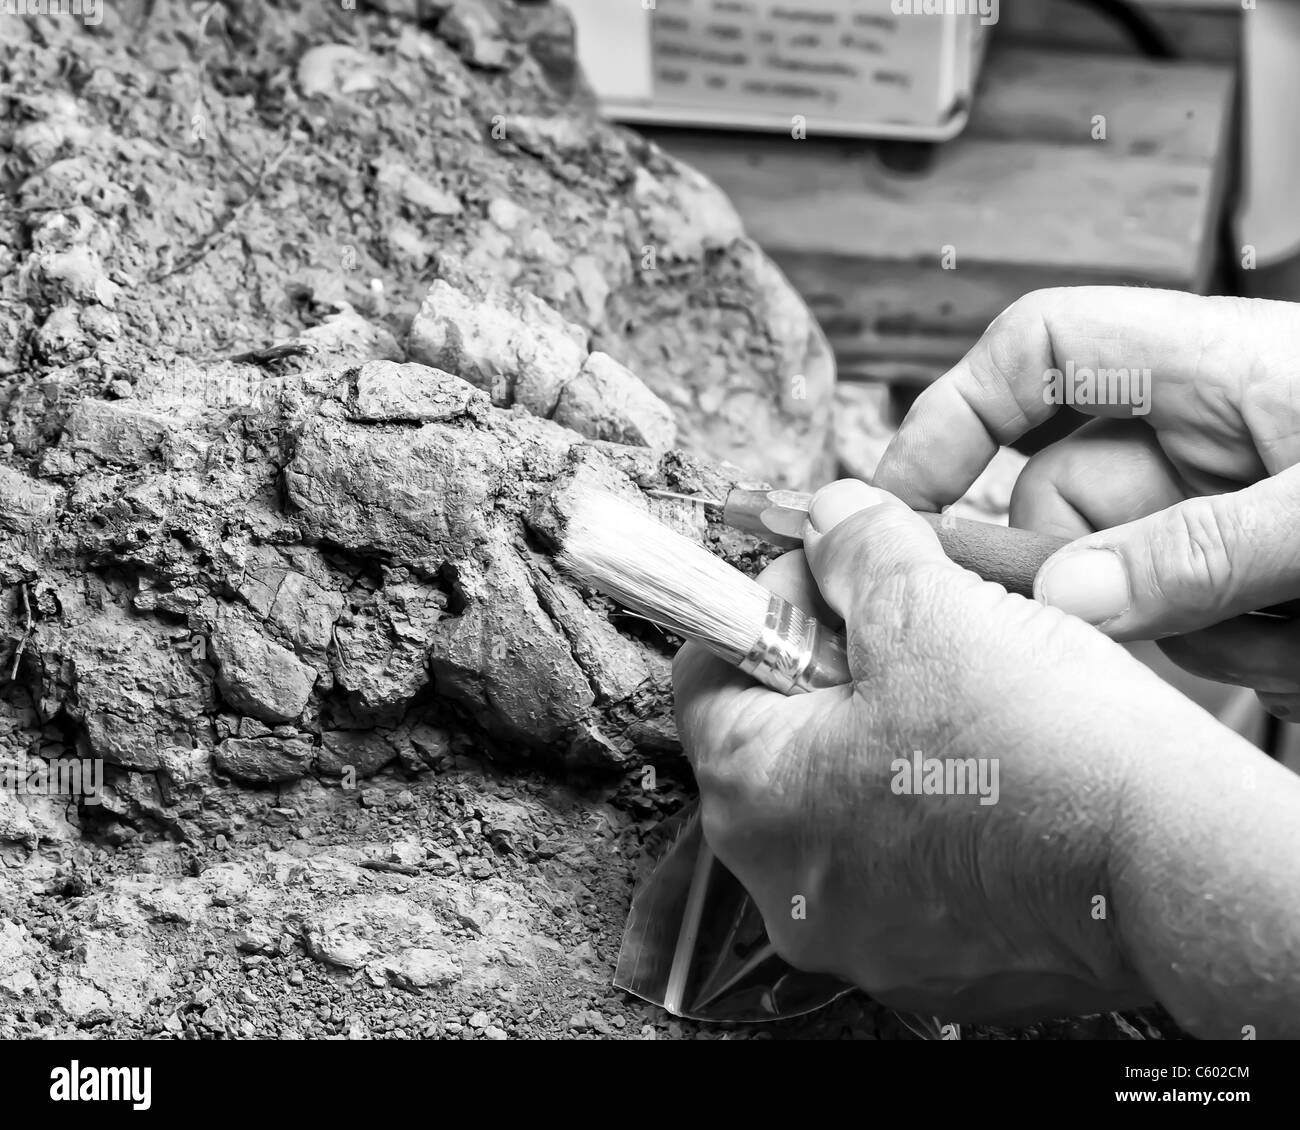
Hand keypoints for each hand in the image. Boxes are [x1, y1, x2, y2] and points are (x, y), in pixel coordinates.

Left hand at [674, 479, 1201, 1023]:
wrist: (1173, 868)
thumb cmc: (1043, 748)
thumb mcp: (928, 608)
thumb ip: (854, 551)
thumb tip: (829, 520)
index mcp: (751, 794)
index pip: (708, 671)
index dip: (770, 602)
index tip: (830, 577)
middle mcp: (782, 882)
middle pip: (775, 736)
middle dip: (832, 666)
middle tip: (905, 628)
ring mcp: (855, 932)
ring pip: (841, 798)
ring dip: (884, 735)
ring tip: (960, 696)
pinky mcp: (926, 959)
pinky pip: (900, 860)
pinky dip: (927, 809)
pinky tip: (988, 773)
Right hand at [873, 287, 1299, 719]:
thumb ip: (1199, 550)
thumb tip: (1069, 598)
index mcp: (1211, 362)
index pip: (1034, 351)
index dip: (952, 414)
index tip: (902, 501)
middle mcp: (1203, 426)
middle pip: (1061, 490)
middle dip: (1080, 574)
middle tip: (1113, 631)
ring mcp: (1224, 497)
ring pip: (1118, 573)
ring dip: (1181, 626)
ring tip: (1290, 632)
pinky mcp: (1246, 562)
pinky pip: (1185, 617)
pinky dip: (1233, 650)